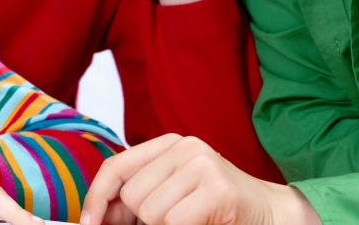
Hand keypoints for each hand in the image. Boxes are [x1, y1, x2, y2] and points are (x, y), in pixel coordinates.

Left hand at [80, 134, 321, 224]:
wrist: (273, 213)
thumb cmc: (215, 208)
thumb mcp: (170, 195)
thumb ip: (135, 200)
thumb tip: (96, 216)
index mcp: (168, 144)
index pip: (116, 167)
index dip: (97, 196)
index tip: (88, 223)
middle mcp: (184, 147)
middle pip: (132, 195)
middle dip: (144, 220)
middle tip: (174, 220)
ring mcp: (203, 164)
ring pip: (151, 212)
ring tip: (191, 219)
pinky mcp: (218, 189)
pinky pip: (174, 221)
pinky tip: (205, 222)